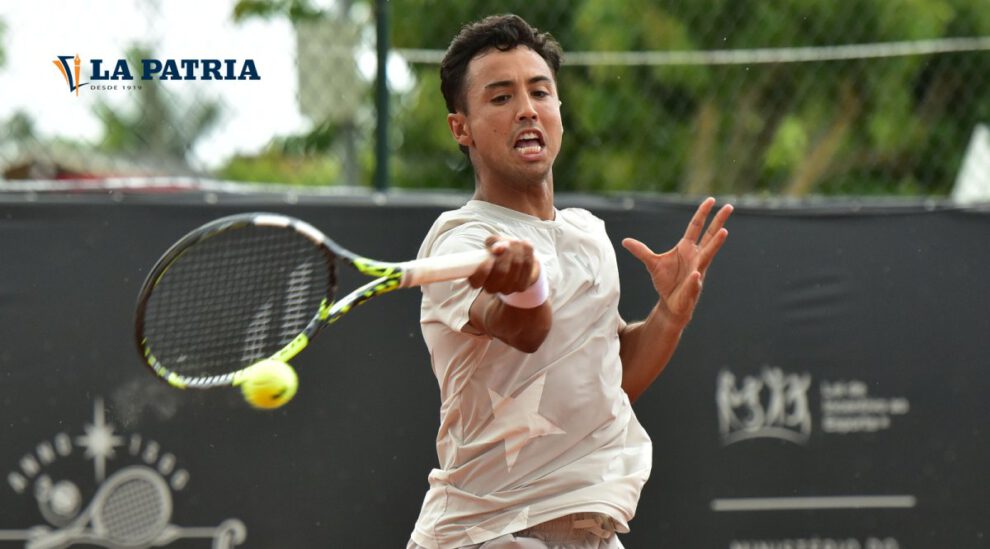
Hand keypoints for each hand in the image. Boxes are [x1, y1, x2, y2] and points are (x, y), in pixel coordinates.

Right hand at [468, 235, 539, 293]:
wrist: (517, 258)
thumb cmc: (499, 251)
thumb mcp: (492, 243)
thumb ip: (493, 243)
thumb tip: (498, 248)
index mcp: (478, 279)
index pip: (475, 281)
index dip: (483, 269)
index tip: (491, 255)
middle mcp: (491, 288)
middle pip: (501, 272)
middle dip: (506, 253)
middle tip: (507, 243)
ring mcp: (507, 289)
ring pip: (516, 266)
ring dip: (517, 249)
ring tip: (516, 241)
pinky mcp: (521, 287)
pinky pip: (527, 266)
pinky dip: (527, 251)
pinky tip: (526, 243)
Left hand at [622, 197, 732, 322]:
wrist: (670, 304)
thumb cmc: (666, 281)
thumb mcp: (651, 263)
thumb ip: (641, 251)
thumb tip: (625, 241)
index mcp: (687, 248)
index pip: (696, 227)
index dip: (702, 213)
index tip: (711, 200)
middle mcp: (696, 257)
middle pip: (710, 236)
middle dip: (718, 221)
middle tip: (729, 207)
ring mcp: (697, 271)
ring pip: (708, 255)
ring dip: (716, 244)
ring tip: (724, 232)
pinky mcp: (692, 288)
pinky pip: (695, 282)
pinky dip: (695, 279)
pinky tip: (696, 275)